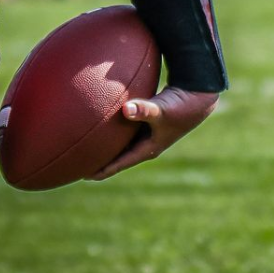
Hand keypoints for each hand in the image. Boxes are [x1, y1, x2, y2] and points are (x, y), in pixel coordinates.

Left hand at [88, 86, 218, 180]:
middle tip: (77, 164)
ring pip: (120, 143)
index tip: (83, 175)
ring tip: (85, 148)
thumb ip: (144, 110)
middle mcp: (145, 144)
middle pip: (117, 156)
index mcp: (148, 148)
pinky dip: (112, 130)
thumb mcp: (161, 110)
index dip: (103, 169)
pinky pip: (124, 129)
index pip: (120, 162)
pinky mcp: (145, 122)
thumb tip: (126, 109)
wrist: (196, 98)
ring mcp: (146, 134)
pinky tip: (100, 124)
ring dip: (105, 146)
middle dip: (99, 161)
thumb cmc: (179, 106)